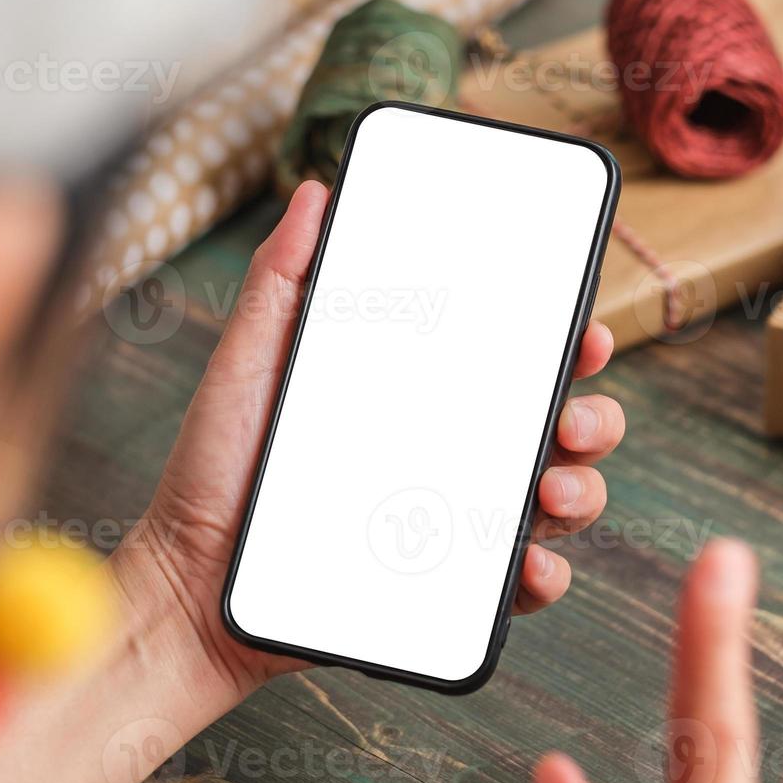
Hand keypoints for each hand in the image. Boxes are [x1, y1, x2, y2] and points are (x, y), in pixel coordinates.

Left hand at [113, 181, 624, 708]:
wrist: (188, 580)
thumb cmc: (214, 470)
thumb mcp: (249, 359)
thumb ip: (282, 278)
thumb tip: (314, 192)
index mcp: (417, 394)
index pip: (509, 360)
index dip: (561, 340)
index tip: (579, 330)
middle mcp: (447, 453)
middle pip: (556, 426)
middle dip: (594, 415)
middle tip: (570, 416)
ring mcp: (450, 522)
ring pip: (556, 499)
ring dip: (582, 488)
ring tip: (551, 485)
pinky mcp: (442, 589)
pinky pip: (517, 583)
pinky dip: (544, 572)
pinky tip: (529, 559)